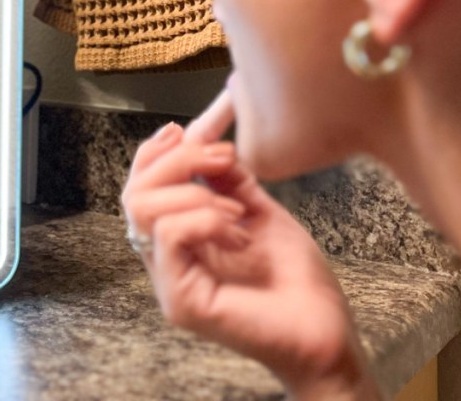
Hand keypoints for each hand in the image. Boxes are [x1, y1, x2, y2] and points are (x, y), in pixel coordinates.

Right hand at [121, 90, 379, 399]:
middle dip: (177, 161)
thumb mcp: (258, 210)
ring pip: (143, 210)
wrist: (326, 331)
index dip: (156, 152)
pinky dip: (204, 219)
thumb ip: (228, 179)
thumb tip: (206, 135)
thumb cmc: (296, 279)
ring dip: (194, 192)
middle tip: (223, 159)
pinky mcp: (180, 301)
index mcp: (177, 236)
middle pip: (134, 192)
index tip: (185, 129)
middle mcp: (164, 258)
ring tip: (238, 209)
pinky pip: (169, 237)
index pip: (141, 185)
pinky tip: (238, 232)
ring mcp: (168, 281)